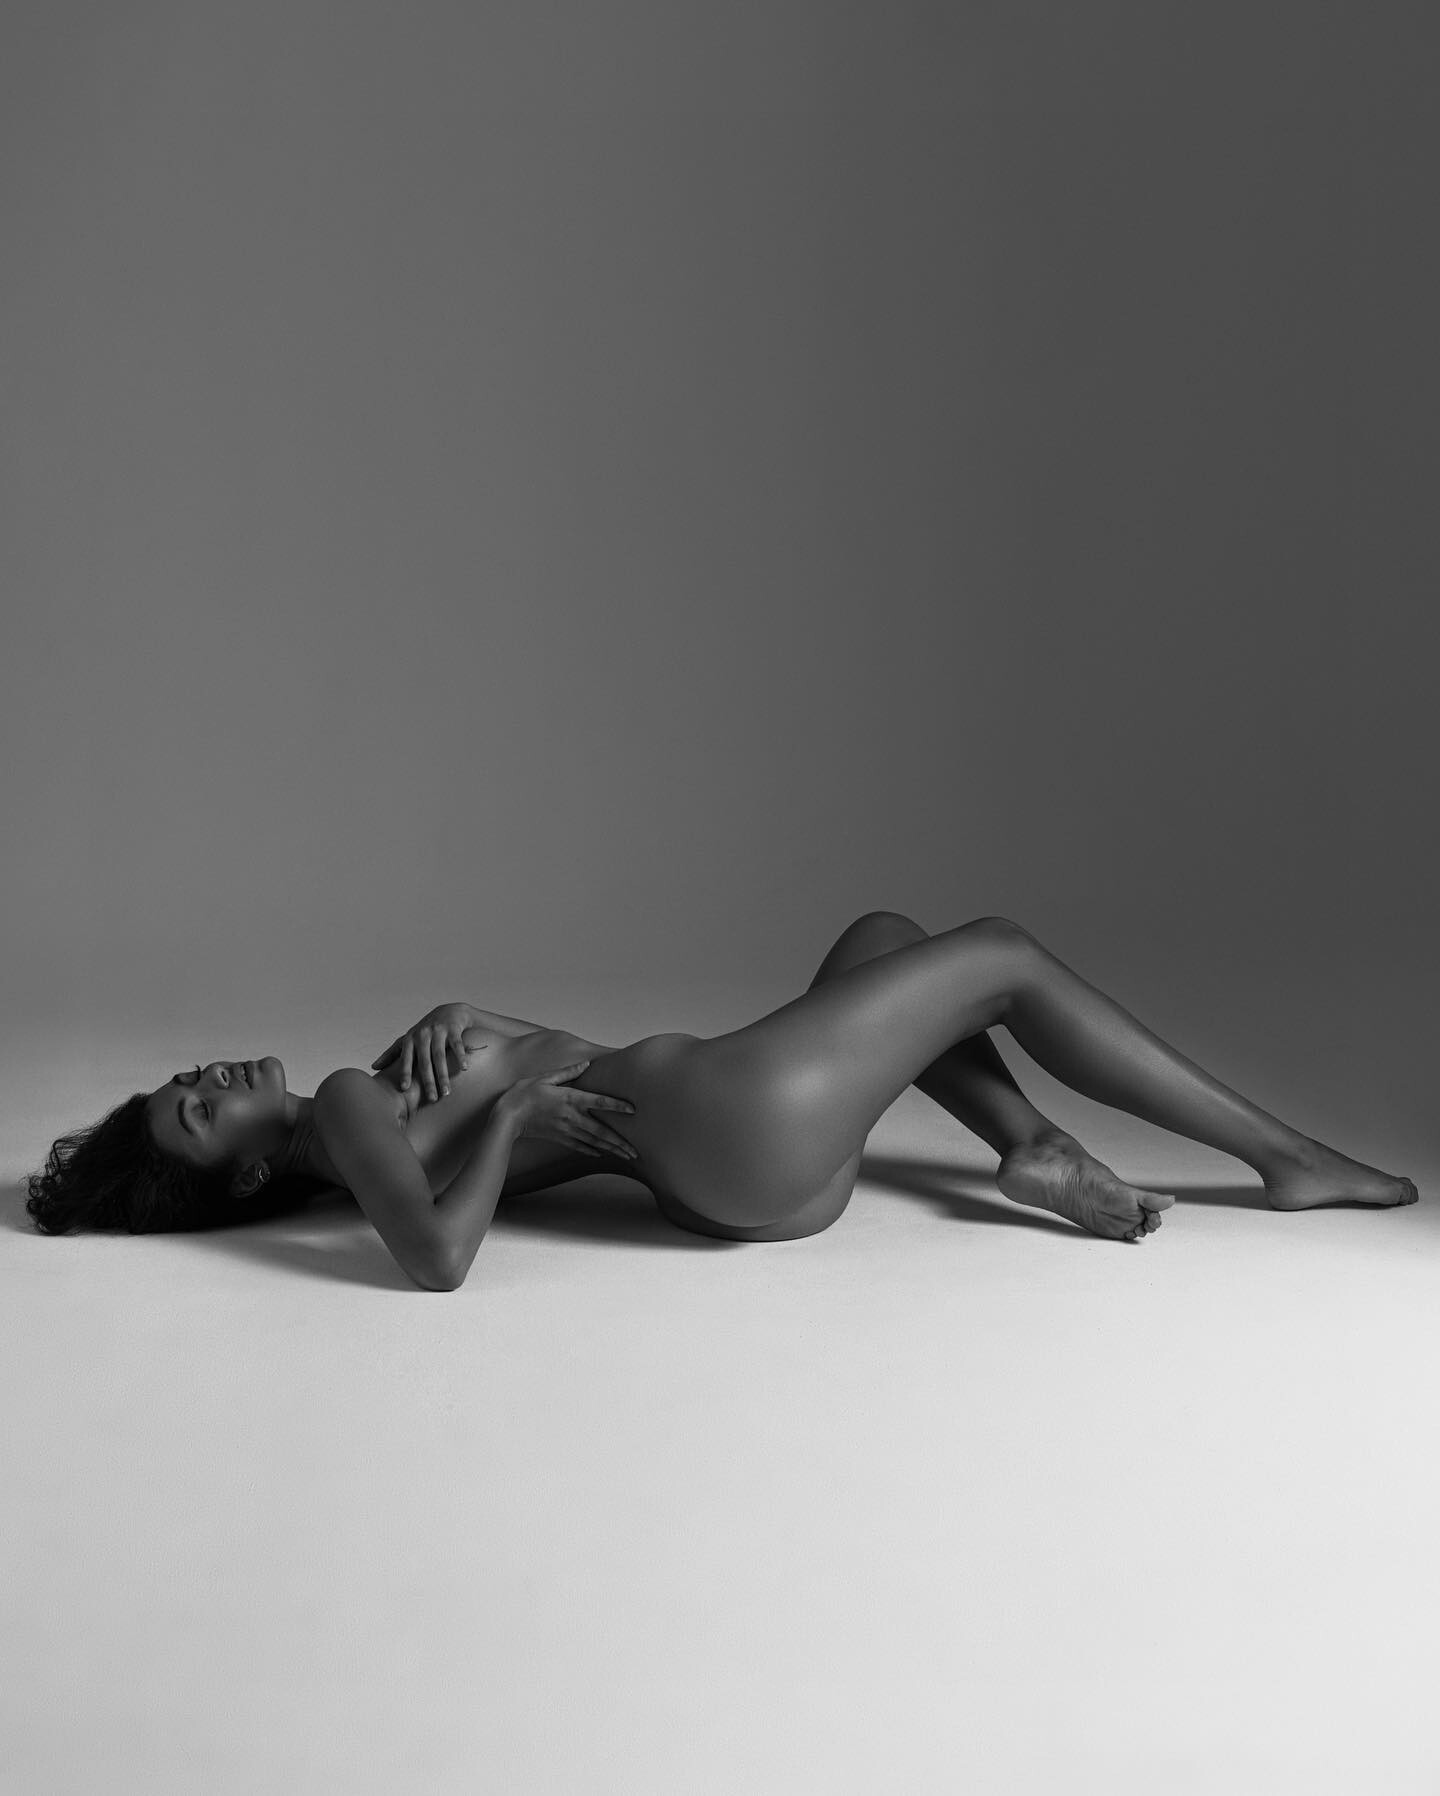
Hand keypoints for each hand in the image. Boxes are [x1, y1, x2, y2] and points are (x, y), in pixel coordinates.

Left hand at [370, 1002, 478, 1103]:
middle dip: (428, 1081)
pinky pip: (456, 1044)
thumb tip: (373, 1068)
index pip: (406, 1059)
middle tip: (431, 1099)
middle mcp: (422, 1035)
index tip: (404, 1089)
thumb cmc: (425, 1030)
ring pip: (440, 1056)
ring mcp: (438, 1031)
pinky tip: (464, 1068)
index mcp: (410, 1039)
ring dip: (443, 1075)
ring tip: (446, 1092)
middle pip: (425, 1062)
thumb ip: (392, 1053)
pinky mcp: (453, 1029)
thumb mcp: (407, 1039)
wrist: (449, 1012)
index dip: (405, 1073)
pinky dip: (460, 1056)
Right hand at [496, 1062, 637, 1161]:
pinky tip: (601, 1155)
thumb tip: (586, 1064)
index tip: (633, 1110)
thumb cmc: (525, 1092)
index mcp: (571, 1098)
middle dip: (620, 1142)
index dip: (618, 1106)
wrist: (508, 1116)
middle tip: (636, 1152)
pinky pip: (579, 1147)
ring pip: (593, 1142)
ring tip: (626, 1156)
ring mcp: (566, 1130)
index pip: (600, 1102)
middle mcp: (572, 1117)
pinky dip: (592, 1151)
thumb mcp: (546, 1077)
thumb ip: (568, 1072)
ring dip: (611, 1150)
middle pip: (601, 1131)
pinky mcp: (559, 1138)